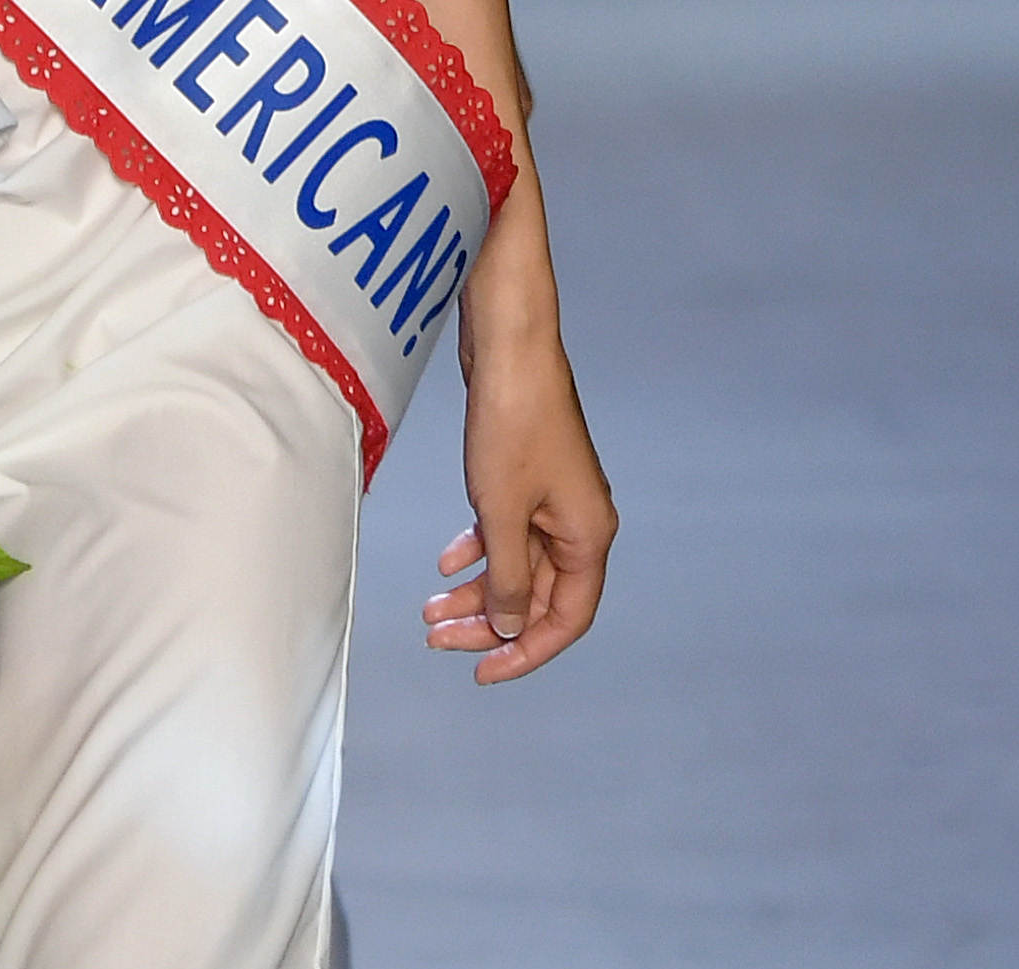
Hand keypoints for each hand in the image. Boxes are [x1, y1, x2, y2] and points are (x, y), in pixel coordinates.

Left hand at [419, 324, 614, 684]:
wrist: (507, 345)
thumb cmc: (513, 420)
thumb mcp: (502, 512)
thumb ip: (505, 577)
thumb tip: (508, 627)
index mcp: (589, 536)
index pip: (567, 619)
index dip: (526, 652)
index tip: (481, 673)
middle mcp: (579, 523)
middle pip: (537, 596)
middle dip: (488, 622)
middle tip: (437, 637)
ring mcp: (554, 500)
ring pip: (516, 565)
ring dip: (476, 589)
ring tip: (429, 609)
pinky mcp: (528, 478)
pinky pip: (507, 532)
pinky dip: (478, 549)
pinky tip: (445, 562)